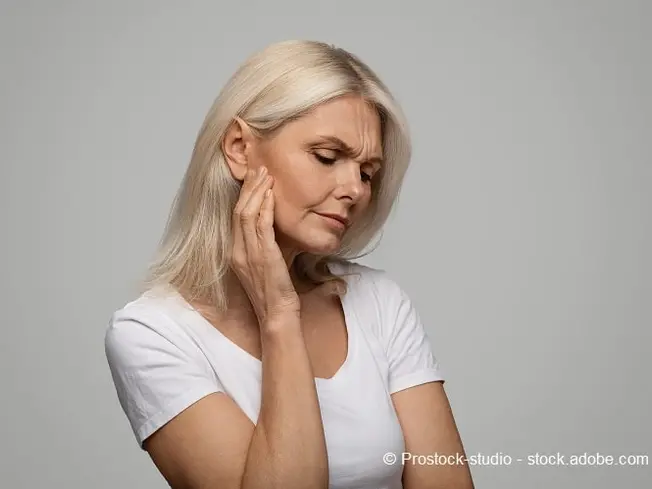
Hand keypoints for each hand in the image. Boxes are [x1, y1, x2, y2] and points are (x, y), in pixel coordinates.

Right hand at [229, 166, 300, 325]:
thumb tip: (275, 229)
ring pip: (247, 214)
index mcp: (236, 252)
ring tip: (266, 175)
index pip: (236, 217)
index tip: (253, 178)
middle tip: (259, 168)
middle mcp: (238, 251)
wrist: (277, 314)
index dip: (244, 195)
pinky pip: (261, 226)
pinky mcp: (263, 256)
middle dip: (249, 187)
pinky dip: (265, 207)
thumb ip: (265, 246)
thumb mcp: (266, 264)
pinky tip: (271, 194)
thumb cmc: (274, 292)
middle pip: (239, 211)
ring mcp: (248, 254)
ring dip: (257, 192)